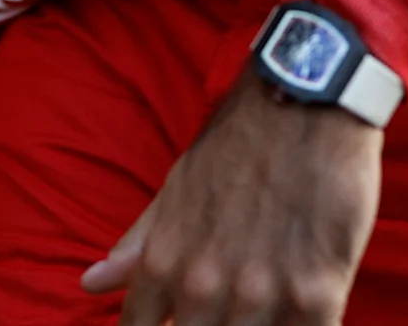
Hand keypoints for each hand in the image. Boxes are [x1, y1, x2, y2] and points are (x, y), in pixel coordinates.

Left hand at [81, 70, 381, 325]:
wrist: (302, 102)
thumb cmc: (236, 145)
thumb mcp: (176, 188)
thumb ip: (139, 244)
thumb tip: (90, 283)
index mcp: (167, 260)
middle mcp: (207, 284)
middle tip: (215, 314)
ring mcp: (262, 293)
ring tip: (253, 313)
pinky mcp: (317, 293)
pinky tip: (295, 318)